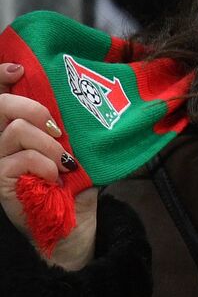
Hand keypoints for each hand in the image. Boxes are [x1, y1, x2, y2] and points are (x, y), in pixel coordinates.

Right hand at [0, 64, 95, 270]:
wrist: (75, 227)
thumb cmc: (76, 187)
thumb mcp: (78, 149)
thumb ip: (71, 127)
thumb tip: (88, 98)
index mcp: (18, 129)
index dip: (1, 76)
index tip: (19, 69)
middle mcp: (1, 143)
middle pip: (0, 106)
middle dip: (33, 108)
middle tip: (58, 129)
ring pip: (15, 131)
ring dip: (48, 144)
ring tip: (64, 162)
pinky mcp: (0, 182)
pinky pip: (20, 159)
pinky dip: (45, 164)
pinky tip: (56, 177)